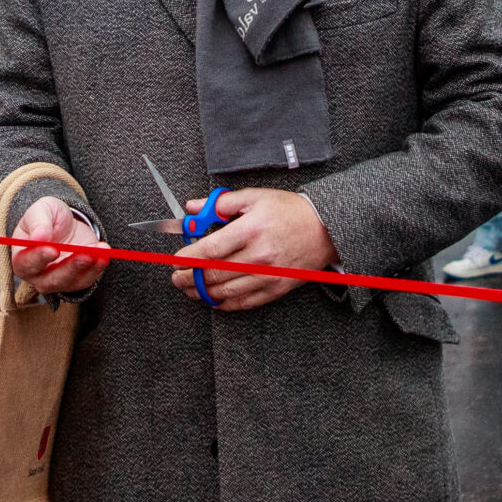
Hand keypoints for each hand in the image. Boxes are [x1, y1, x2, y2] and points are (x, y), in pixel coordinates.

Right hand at [8, 196, 108, 294]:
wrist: (64, 225)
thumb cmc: (45, 218)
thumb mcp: (40, 211)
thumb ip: (38, 222)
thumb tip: (39, 237)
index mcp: (21, 259)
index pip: (27, 264)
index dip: (39, 258)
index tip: (53, 249)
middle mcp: (38, 276)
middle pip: (52, 279)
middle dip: (70, 267)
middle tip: (84, 254)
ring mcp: (59, 281)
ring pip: (72, 281)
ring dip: (87, 268)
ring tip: (100, 253)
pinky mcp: (78, 280)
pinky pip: (88, 279)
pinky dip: (98, 267)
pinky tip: (104, 254)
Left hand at [170, 189, 335, 310]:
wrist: (325, 229)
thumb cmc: (290, 212)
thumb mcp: (255, 197)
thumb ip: (221, 204)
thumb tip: (193, 208)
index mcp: (251, 230)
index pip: (210, 249)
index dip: (187, 258)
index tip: (175, 260)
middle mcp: (258, 256)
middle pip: (213, 273)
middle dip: (188, 278)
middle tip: (176, 277)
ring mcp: (267, 275)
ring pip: (225, 291)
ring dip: (201, 292)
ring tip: (189, 288)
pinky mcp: (275, 288)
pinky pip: (244, 302)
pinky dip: (224, 303)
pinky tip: (213, 298)